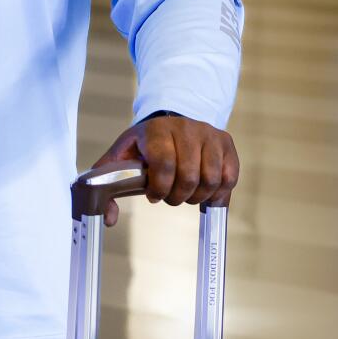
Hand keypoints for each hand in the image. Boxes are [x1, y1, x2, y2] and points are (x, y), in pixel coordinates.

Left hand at [90, 113, 238, 220]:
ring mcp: (209, 134)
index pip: (164, 164)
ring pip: (211, 179)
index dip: (159, 188)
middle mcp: (186, 128)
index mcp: (157, 130)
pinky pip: (229, 177)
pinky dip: (217, 193)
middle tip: (170, 197)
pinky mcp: (226, 143)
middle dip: (177, 197)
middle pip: (189, 176)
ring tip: (186, 194)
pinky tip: (204, 193)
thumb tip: (109, 219)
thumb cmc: (145, 144)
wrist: (171, 119)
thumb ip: (107, 183)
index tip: (153, 195)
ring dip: (197, 197)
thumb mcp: (120, 156)